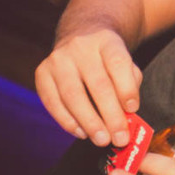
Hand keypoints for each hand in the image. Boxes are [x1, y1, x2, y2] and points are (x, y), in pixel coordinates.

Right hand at [34, 29, 141, 146]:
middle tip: (120, 138)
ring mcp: (58, 59)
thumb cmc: (109, 58)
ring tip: (102, 139)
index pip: (118, 64)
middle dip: (110, 115)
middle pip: (97, 84)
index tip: (133, 110)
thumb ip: (130, 83)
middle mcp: (80, 47)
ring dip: (89, 122)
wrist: (81, 34)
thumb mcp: (126, 61)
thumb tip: (128, 114)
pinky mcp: (41, 72)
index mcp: (106, 40)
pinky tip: (82, 133)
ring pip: (73, 95)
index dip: (126, 89)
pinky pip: (53, 102)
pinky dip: (68, 121)